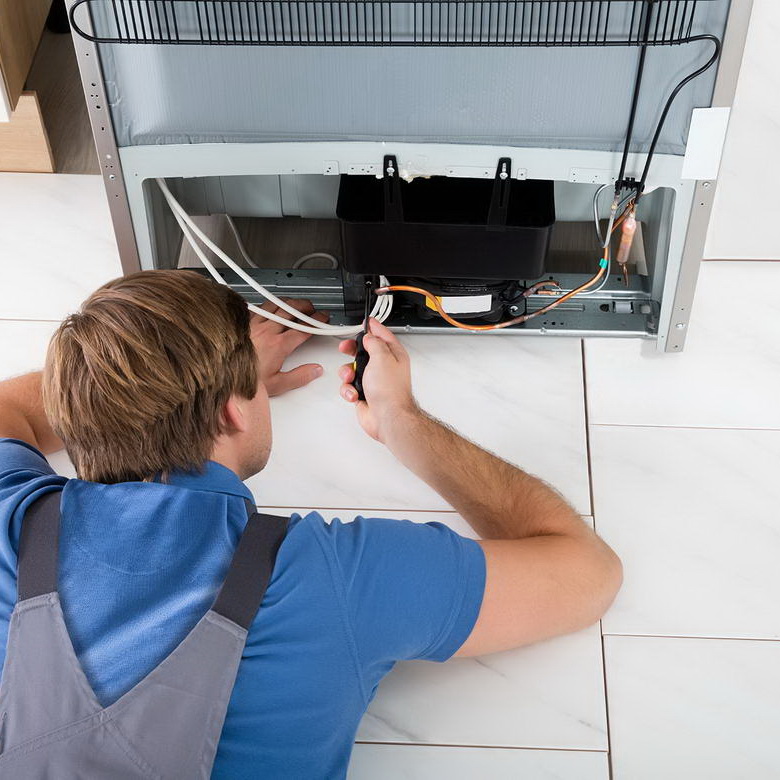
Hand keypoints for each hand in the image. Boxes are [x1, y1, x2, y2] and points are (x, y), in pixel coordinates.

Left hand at [250, 299, 328, 396]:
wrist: (221, 375)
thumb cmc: (245, 380)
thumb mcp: (277, 384)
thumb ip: (300, 377)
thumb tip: (315, 370)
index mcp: (278, 345)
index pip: (303, 329)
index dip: (317, 322)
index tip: (323, 319)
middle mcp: (266, 331)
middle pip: (291, 310)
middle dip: (306, 307)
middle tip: (312, 309)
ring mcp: (253, 325)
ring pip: (275, 304)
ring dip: (288, 302)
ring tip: (295, 304)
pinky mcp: (243, 324)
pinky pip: (258, 308)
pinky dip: (268, 305)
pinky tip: (269, 307)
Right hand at [338, 318, 418, 441]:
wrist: (387, 418)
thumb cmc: (390, 392)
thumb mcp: (382, 358)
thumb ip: (374, 343)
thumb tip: (368, 337)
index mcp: (393, 355)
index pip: (382, 335)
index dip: (373, 328)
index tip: (367, 321)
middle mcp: (384, 367)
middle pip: (363, 351)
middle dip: (352, 351)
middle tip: (345, 348)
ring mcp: (374, 381)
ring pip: (352, 369)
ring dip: (347, 374)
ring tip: (351, 379)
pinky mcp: (364, 393)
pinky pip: (349, 386)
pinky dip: (348, 390)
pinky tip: (355, 394)